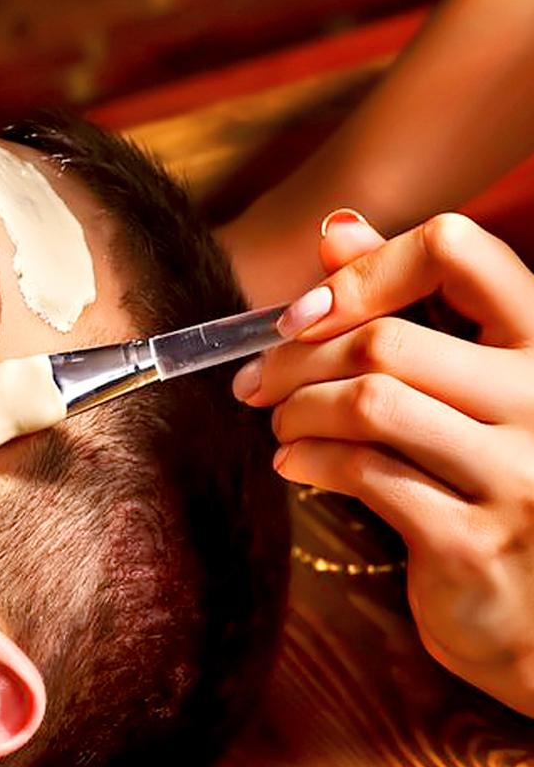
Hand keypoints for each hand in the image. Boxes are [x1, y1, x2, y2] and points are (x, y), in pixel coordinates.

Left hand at [231, 208, 533, 717]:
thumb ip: (418, 308)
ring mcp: (516, 475)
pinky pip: (362, 474)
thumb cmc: (498, 486)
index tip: (304, 310)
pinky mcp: (471, 540)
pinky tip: (294, 465)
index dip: (365, 268)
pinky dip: (307, 461)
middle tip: (258, 380)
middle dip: (296, 357)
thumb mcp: (476, 390)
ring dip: (297, 410)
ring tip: (280, 425)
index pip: (459, 250)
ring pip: (368, 403)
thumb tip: (338, 227)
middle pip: (386, 339)